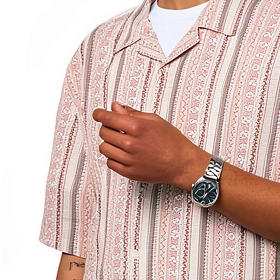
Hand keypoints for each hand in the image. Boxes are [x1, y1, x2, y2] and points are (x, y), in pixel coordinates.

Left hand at [92, 101, 207, 189]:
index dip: (99, 114)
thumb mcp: (155, 120)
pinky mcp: (129, 172)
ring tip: (119, 142)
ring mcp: (129, 160)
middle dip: (106, 128)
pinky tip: (122, 154)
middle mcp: (131, 144)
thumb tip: (115, 107)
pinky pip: (110, 163)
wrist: (181, 164)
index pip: (107, 118)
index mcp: (137, 127)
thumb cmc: (172, 141)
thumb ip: (132, 114)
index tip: (98, 114)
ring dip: (108, 143)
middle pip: (103, 133)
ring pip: (104, 148)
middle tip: (114, 128)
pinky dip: (113, 157)